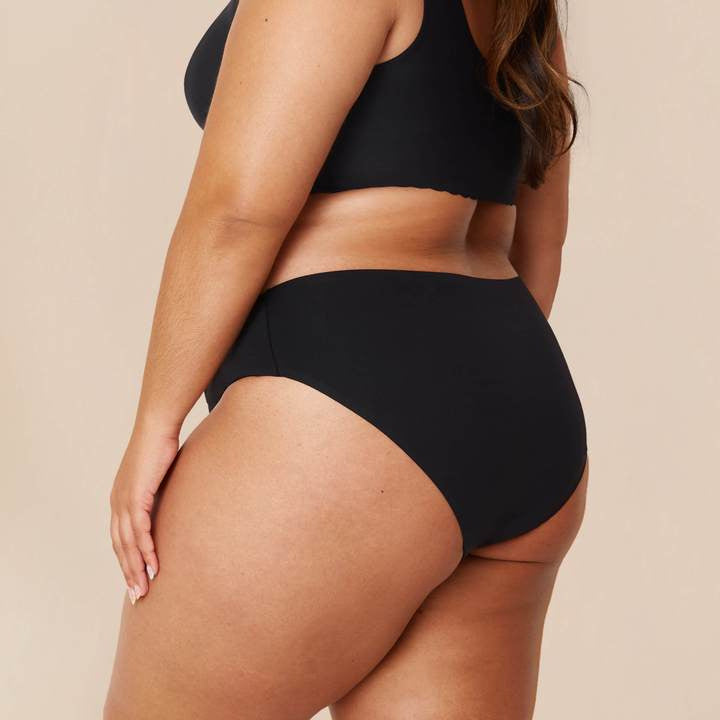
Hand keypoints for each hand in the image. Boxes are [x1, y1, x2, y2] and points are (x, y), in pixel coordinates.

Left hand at [110, 424, 178, 604]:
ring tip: (145, 589)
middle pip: (119, 547)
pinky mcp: (135, 497)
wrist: (157, 426)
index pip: (120, 538)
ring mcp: (123, 501)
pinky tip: (153, 565)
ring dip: (136, 569)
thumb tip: (178, 502)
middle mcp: (117, 503)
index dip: (127, 561)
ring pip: (127, 544)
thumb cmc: (162, 446)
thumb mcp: (161, 476)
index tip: (137, 580)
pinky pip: (139, 531)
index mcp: (120, 499)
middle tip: (138, 597)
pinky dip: (145, 550)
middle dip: (128, 573)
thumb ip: (162, 493)